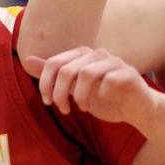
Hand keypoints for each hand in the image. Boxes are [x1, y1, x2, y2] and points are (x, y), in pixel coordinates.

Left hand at [24, 47, 161, 128]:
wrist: (137, 109)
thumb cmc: (105, 98)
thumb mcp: (74, 88)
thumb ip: (54, 74)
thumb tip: (27, 59)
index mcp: (82, 55)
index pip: (54, 63)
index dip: (46, 84)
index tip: (48, 102)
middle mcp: (97, 54)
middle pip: (67, 69)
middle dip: (60, 93)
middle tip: (63, 109)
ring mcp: (115, 62)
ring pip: (87, 73)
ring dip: (80, 95)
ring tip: (81, 107)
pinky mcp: (129, 74)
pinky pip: (110, 79)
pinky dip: (102, 94)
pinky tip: (102, 102)